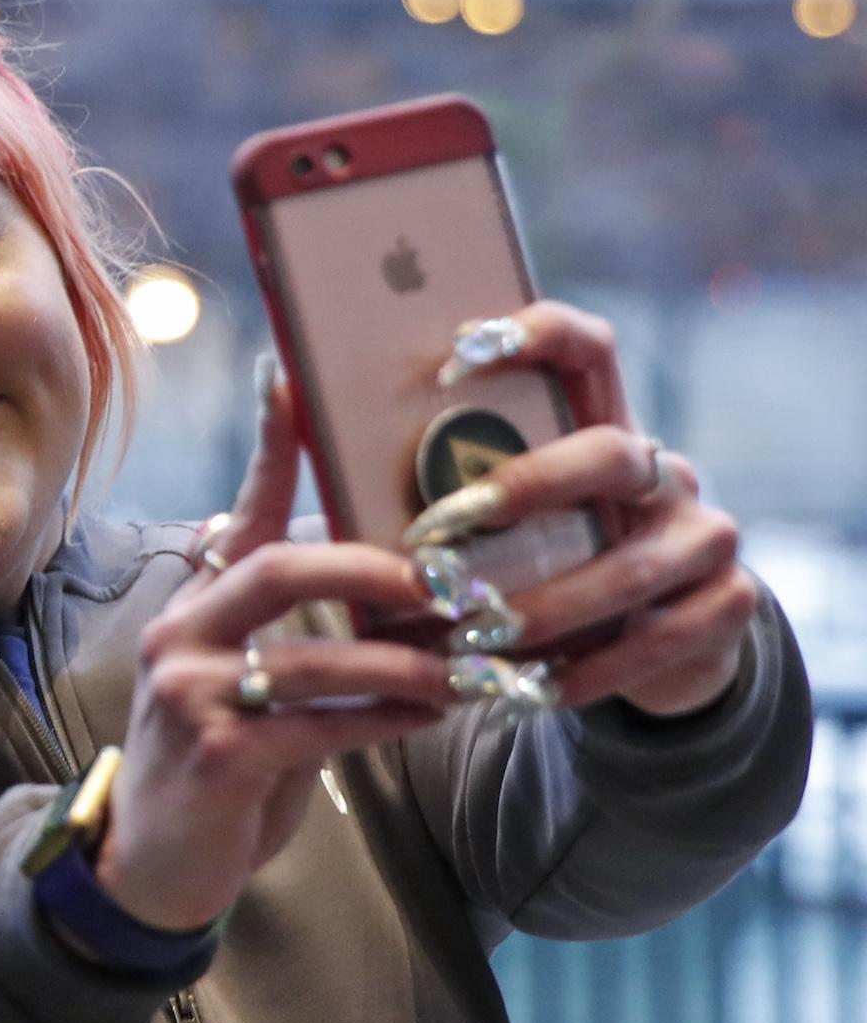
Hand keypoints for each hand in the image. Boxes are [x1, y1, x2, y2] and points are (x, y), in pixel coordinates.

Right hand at [92, 369, 454, 931]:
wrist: (154, 864)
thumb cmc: (218, 763)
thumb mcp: (239, 681)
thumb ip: (285, 627)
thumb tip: (374, 576)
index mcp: (193, 604)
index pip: (241, 508)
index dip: (272, 443)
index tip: (295, 374)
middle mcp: (179, 634)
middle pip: (276, 567)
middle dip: (371, 569)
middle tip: (445, 583)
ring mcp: (189, 695)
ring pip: (311, 657)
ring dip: (402, 662)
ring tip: (465, 667)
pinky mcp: (216, 756)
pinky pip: (320, 726)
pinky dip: (386, 719)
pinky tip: (432, 715)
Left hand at [416, 302, 758, 716]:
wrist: (652, 641)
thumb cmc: (539, 563)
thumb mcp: (500, 516)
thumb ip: (438, 475)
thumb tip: (294, 404)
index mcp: (602, 423)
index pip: (585, 346)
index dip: (532, 334)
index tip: (450, 356)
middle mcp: (660, 469)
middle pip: (610, 452)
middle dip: (524, 490)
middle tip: (440, 529)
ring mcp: (703, 534)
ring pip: (629, 567)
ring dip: (542, 606)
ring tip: (471, 636)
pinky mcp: (727, 605)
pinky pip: (657, 640)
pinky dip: (585, 669)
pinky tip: (525, 687)